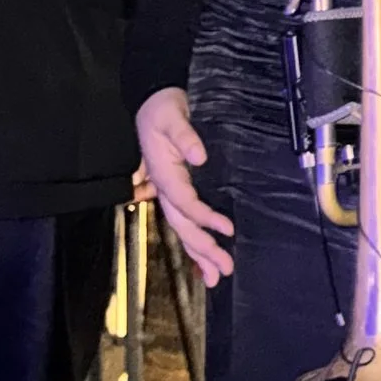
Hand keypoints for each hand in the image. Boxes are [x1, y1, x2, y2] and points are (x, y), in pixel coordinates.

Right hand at [135, 86, 233, 282]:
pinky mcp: (175, 192)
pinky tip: (202, 262)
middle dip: (202, 249)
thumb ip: (185, 136)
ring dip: (198, 254)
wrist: (153, 104)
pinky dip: (193, 243)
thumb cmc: (162, 110)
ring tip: (215, 277)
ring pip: (183, 229)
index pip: (184, 202)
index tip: (227, 228)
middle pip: (183, 225)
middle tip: (224, 269)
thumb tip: (199, 157)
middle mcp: (164, 188)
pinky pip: (184, 222)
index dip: (204, 217)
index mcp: (164, 174)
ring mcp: (168, 192)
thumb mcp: (172, 117)